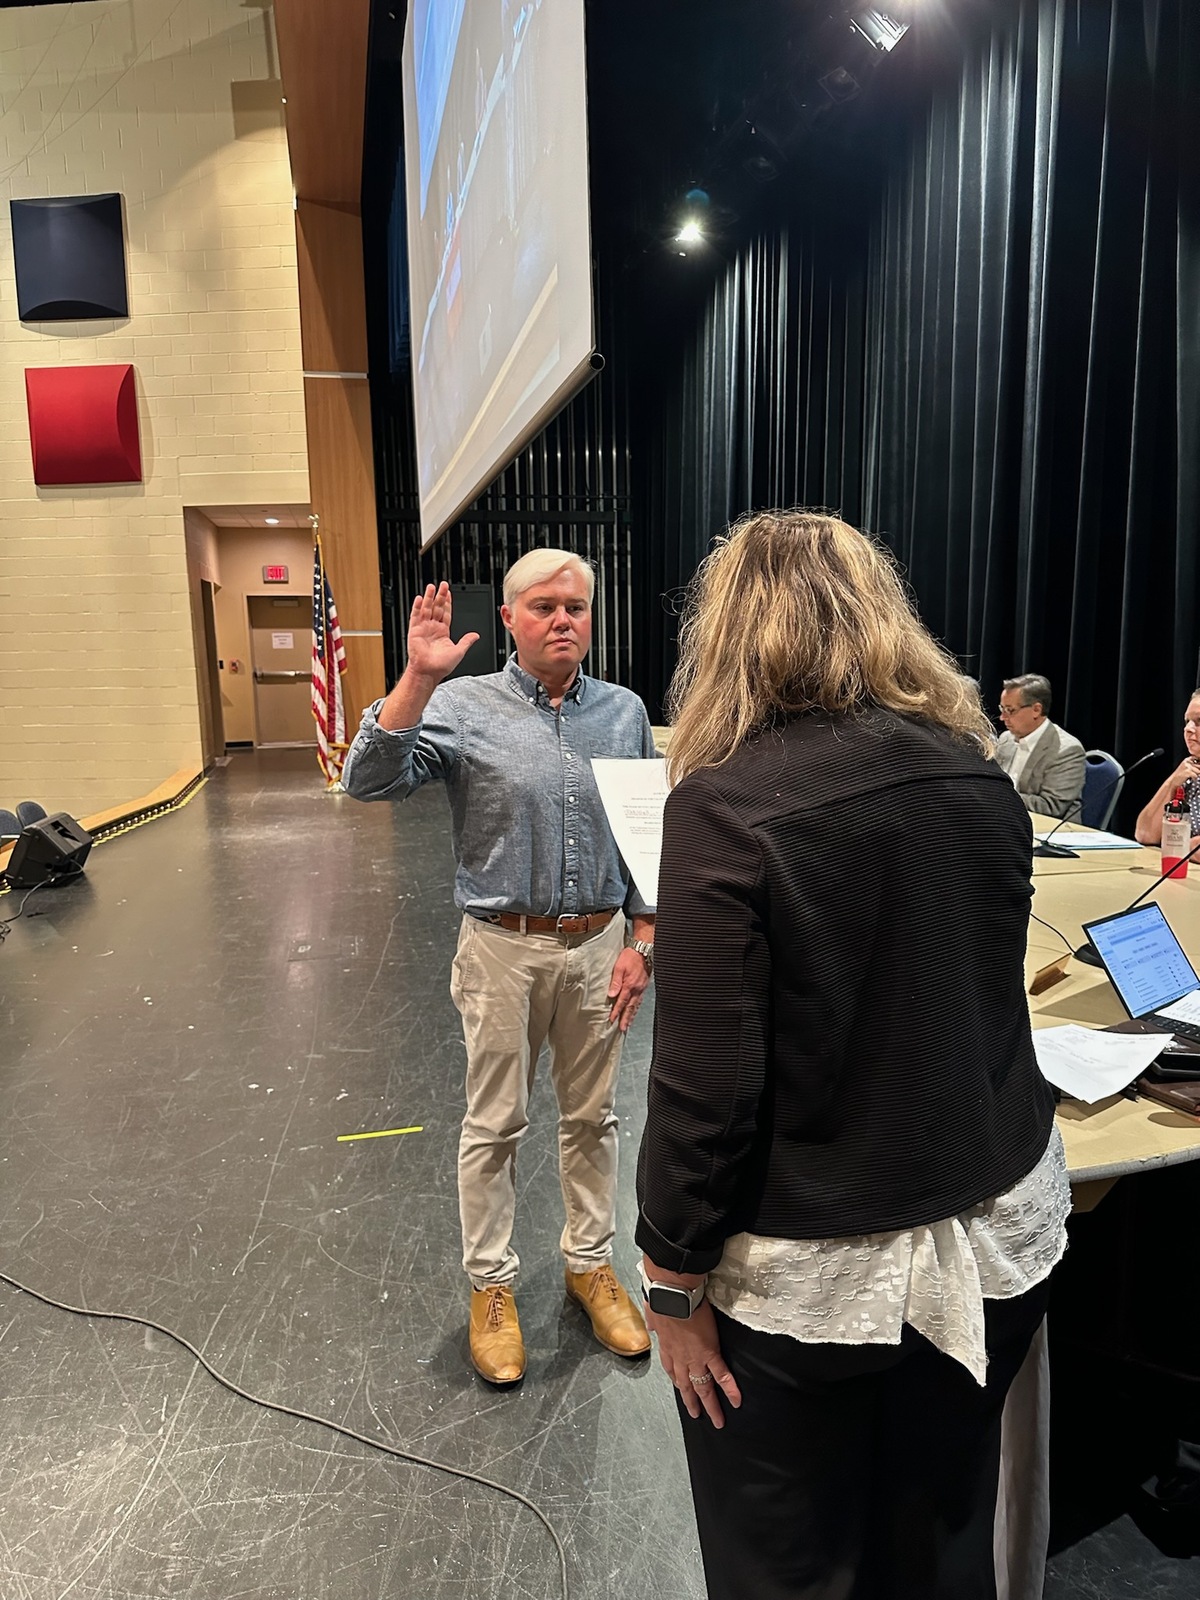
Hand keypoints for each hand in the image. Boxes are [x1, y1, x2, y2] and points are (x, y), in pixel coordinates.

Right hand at [406, 582, 479, 683]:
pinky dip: (416, 607)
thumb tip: (476, 635)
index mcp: (443, 632)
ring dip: (429, 598)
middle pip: (437, 608)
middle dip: (440, 596)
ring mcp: (423, 628)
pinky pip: (415, 616)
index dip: (448, 603)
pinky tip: (419, 599)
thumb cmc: (441, 666)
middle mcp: (433, 628)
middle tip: (443, 585)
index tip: (449, 593)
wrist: (429, 672)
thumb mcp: (459, 652)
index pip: (446, 613)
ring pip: (426, 609)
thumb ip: (467, 641)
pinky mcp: (414, 631)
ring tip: (431, 587)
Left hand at [607, 945, 650, 1031]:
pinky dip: (637, 1008)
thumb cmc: (630, 957)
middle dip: (626, 1018)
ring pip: (636, 1005)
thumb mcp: (619, 967)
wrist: (643, 950)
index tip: (612, 1020)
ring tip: (628, 1024)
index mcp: (629, 985)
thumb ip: (615, 982)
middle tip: (622, 1028)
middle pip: (630, 1007)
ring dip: (632, 1015)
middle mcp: (636, 989)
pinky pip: (640, 1000)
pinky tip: (635, 1010)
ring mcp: (641, 988)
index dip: (616, 1012)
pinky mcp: (644, 986)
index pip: (621, 1002)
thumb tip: (611, 995)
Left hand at [645, 1297, 741, 1426]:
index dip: (677, 1381)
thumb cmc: (663, 1299)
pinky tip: (736, 1401)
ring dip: (710, 1405)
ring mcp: (695, 1358)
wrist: (672, 1295)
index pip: (671, 1370)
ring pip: (703, 1387)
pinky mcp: (710, 1353)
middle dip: (692, 1402)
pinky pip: (721, 1374)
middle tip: (697, 1415)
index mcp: (667, 1347)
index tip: (681, 1388)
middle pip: (687, 1386)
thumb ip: (654, 1320)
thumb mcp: (653, 1312)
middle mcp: (680, 1358)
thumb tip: (652, 1322)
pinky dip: (729, 1389)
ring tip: (717, 1420)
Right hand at [1172, 756, 1199, 784]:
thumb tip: (1199, 766)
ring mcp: (1187, 766)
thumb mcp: (1185, 767)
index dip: (1198, 764)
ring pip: (1198, 771)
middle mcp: (1187, 762)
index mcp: (1186, 760)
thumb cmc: (1179, 775)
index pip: (1197, 759)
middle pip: (1199, 766)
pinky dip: (1194, 778)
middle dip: (1197, 771)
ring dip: (1196, 775)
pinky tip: (1190, 778)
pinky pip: (1196, 775)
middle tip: (1192, 773)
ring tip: (1190, 776)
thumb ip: (1193, 765)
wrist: (1173, 781)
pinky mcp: (1188, 772)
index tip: (1196, 767)